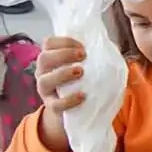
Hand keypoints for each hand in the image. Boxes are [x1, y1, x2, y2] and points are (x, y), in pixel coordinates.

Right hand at [35, 37, 86, 151]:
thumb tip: (108, 45)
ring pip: (44, 81)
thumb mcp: (86, 64)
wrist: (77, 109)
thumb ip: (93, 54)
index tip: (82, 45)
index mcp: (51, 58)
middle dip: (63, 54)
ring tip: (81, 72)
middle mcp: (43, 72)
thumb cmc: (83, 80)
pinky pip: (55, 105)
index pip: (48, 43)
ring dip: (62, 74)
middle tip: (83, 55)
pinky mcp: (52, 107)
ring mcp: (45, 90)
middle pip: (43, 58)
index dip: (64, 41)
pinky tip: (83, 95)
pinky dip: (68, 100)